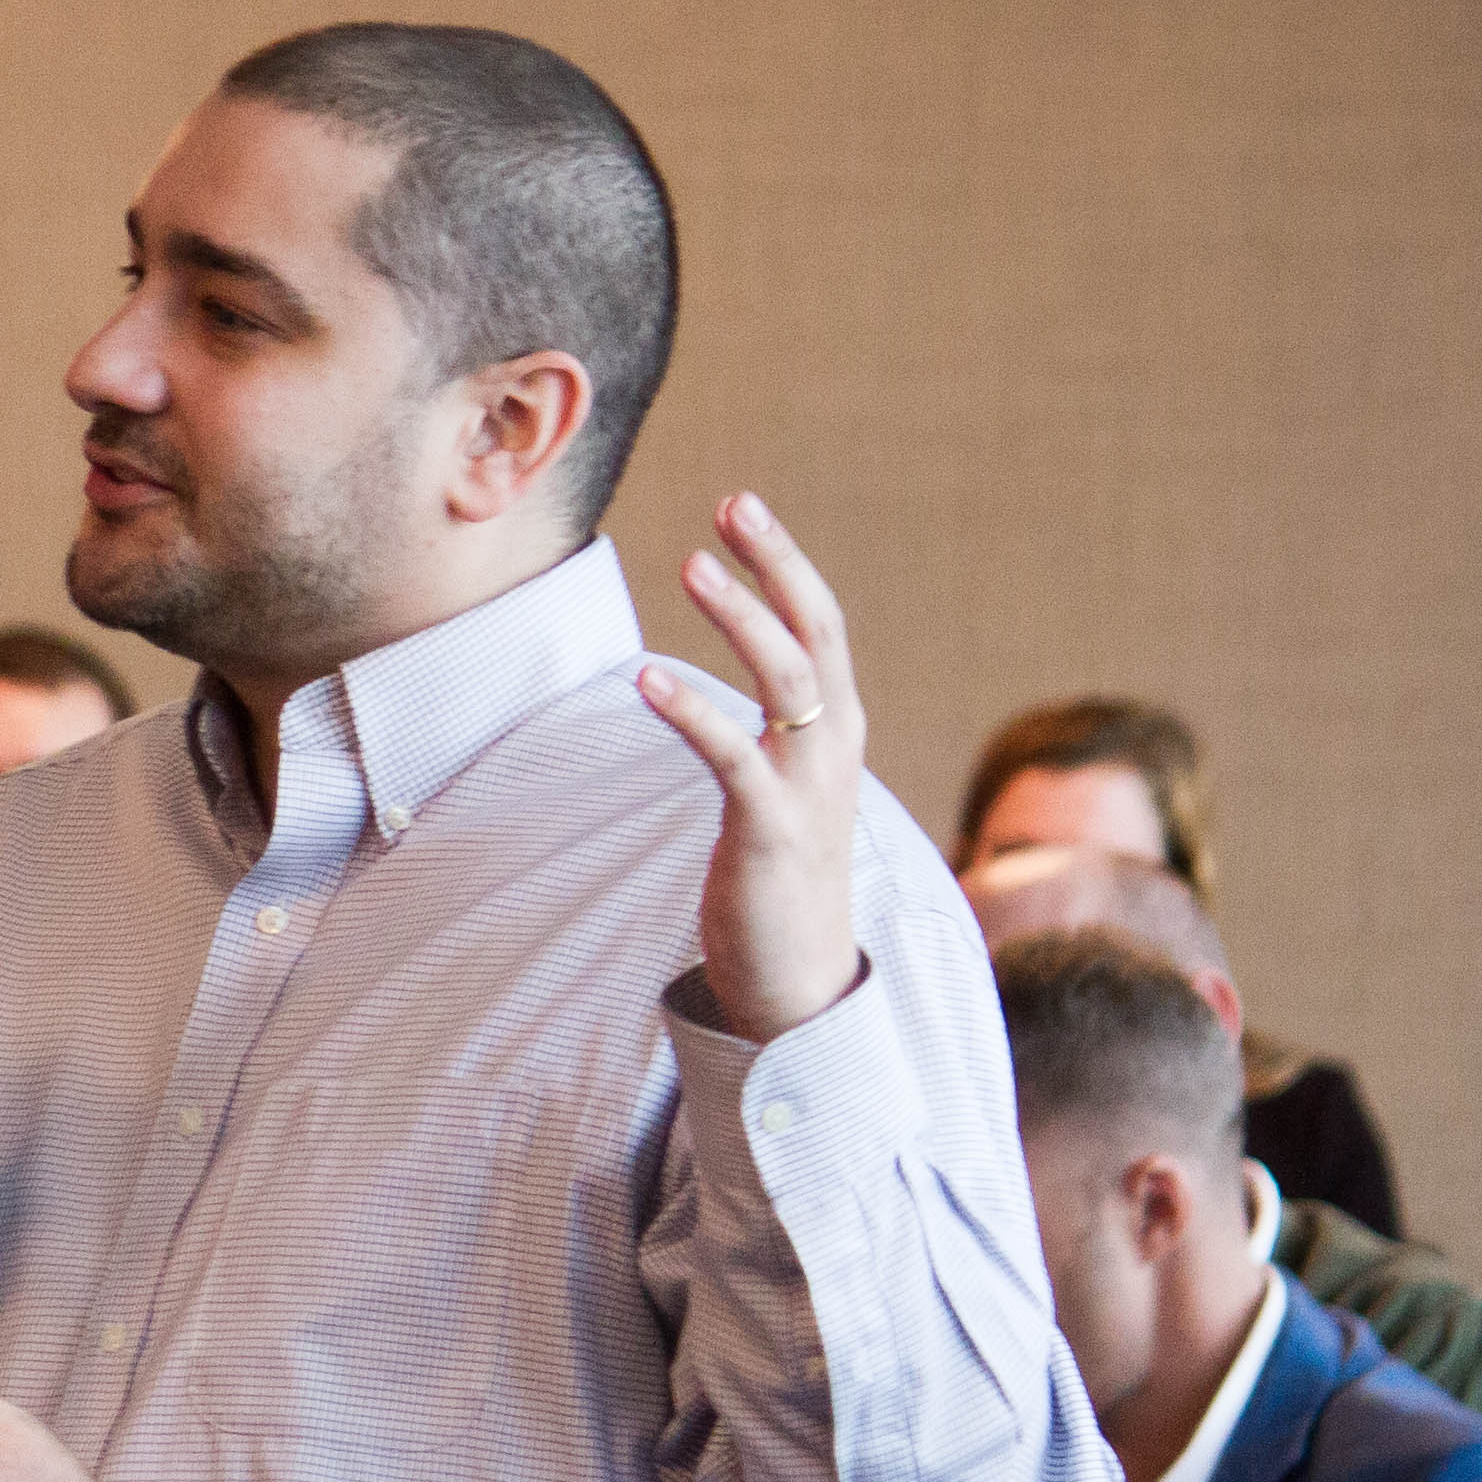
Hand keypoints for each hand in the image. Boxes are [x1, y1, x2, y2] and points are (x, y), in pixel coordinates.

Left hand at [638, 492, 866, 1043]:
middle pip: (816, 633)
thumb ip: (773, 734)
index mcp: (835, 732)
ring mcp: (808, 789)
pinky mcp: (771, 833)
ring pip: (786, 681)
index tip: (743, 507)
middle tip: (732, 503)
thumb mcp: (784, 789)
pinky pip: (734, 758)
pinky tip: (646, 677)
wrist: (798, 978)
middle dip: (776, 564)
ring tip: (691, 563)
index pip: (820, 625)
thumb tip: (739, 687)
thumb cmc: (780, 879)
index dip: (784, 563)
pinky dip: (693, 711)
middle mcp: (834, 748)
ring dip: (740, 617)